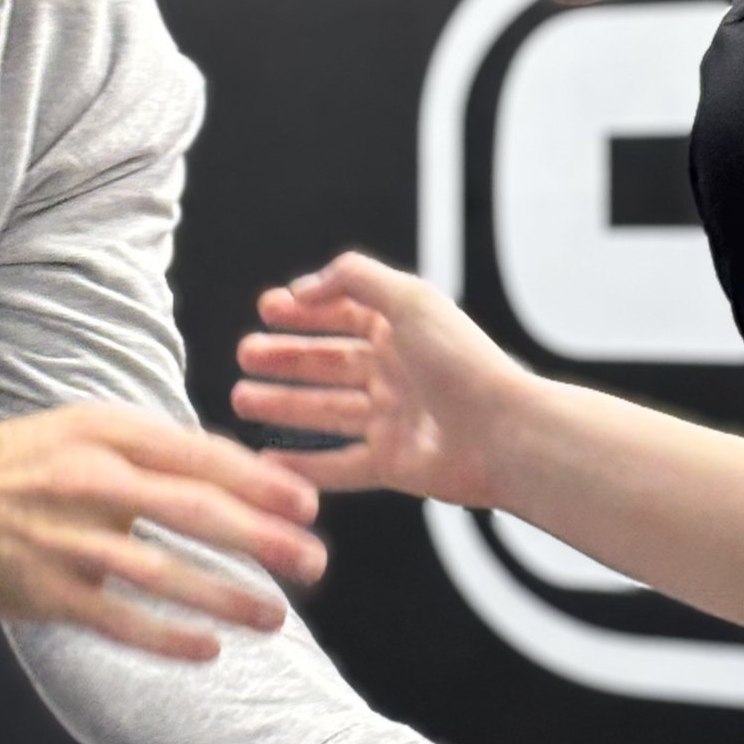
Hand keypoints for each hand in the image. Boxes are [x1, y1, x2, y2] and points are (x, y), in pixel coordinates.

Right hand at [0, 404, 325, 663]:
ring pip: (164, 574)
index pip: (201, 457)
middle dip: (264, 540)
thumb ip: (151, 448)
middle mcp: (90, 483)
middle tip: (314, 561)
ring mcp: (68, 541)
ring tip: (275, 616)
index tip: (308, 503)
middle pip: (196, 513)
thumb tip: (232, 473)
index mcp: (106, 434)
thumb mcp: (82, 427)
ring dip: (227, 597)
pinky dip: (168, 637)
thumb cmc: (19, 463)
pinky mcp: (47, 592)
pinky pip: (120, 621)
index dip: (261, 482)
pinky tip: (210, 648)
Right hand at [233, 251, 529, 507]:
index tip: (267, 309)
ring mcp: (392, 420)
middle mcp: (396, 372)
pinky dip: (304, 466)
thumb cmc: (462, 362)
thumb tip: (306, 284)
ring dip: (283, 405)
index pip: (345, 314)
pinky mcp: (391, 464)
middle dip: (285, 357)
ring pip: (325, 410)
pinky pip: (339, 466)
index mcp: (403, 331)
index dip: (306, 310)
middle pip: (328, 362)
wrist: (502, 432)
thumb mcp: (409, 297)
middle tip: (245, 354)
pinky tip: (269, 462)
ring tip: (242, 398)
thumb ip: (355, 278)